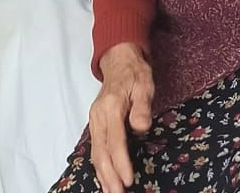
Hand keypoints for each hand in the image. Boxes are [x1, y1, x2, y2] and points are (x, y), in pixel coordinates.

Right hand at [89, 42, 153, 192]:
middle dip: (109, 175)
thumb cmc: (135, 74)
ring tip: (110, 191)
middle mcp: (98, 117)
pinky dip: (99, 164)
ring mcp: (94, 121)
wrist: (120, 61)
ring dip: (102, 174)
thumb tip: (140, 128)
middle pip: (101, 152)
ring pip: (96, 152)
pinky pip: (95, 148)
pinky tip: (104, 177)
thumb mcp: (144, 84)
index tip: (128, 179)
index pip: (115, 141)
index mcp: (111, 108)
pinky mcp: (96, 124)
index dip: (121, 162)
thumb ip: (142, 106)